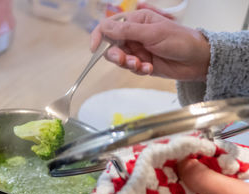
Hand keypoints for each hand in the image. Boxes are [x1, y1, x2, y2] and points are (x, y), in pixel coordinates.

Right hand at [90, 9, 209, 80]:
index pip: (109, 27)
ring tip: (141, 65)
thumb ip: (127, 31)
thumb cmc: (180, 40)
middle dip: (116, 55)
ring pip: (120, 59)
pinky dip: (138, 70)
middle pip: (111, 46)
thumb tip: (104, 28)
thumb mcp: (153, 33)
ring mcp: (137, 50)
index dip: (99, 36)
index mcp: (135, 21)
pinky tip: (149, 69)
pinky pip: (131, 68)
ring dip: (128, 64)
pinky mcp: (141, 64)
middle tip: (125, 60)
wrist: (198, 60)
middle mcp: (133, 35)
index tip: (95, 49)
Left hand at [137, 159, 248, 193]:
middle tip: (155, 153)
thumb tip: (178, 162)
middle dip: (156, 178)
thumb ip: (205, 181)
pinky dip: (190, 174)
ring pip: (175, 192)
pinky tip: (191, 157)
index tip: (139, 171)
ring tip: (171, 150)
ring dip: (173, 173)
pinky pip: (192, 188)